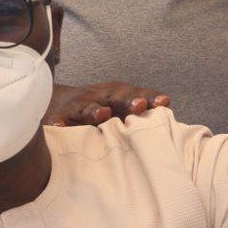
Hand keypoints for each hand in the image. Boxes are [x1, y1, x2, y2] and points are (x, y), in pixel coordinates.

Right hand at [43, 82, 169, 125]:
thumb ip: (140, 118)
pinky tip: (61, 127)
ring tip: (103, 115)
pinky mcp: (56, 118)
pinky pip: (58, 121)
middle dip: (128, 100)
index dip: (150, 97)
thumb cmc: (96, 110)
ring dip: (95, 110)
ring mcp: (77, 106)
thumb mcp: (118, 110)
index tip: (163, 102)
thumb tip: (172, 132)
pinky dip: (59, 124)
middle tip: (140, 106)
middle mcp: (99, 97)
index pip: (137, 95)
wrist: (55, 101)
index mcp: (117, 95)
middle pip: (114, 97)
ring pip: (86, 107)